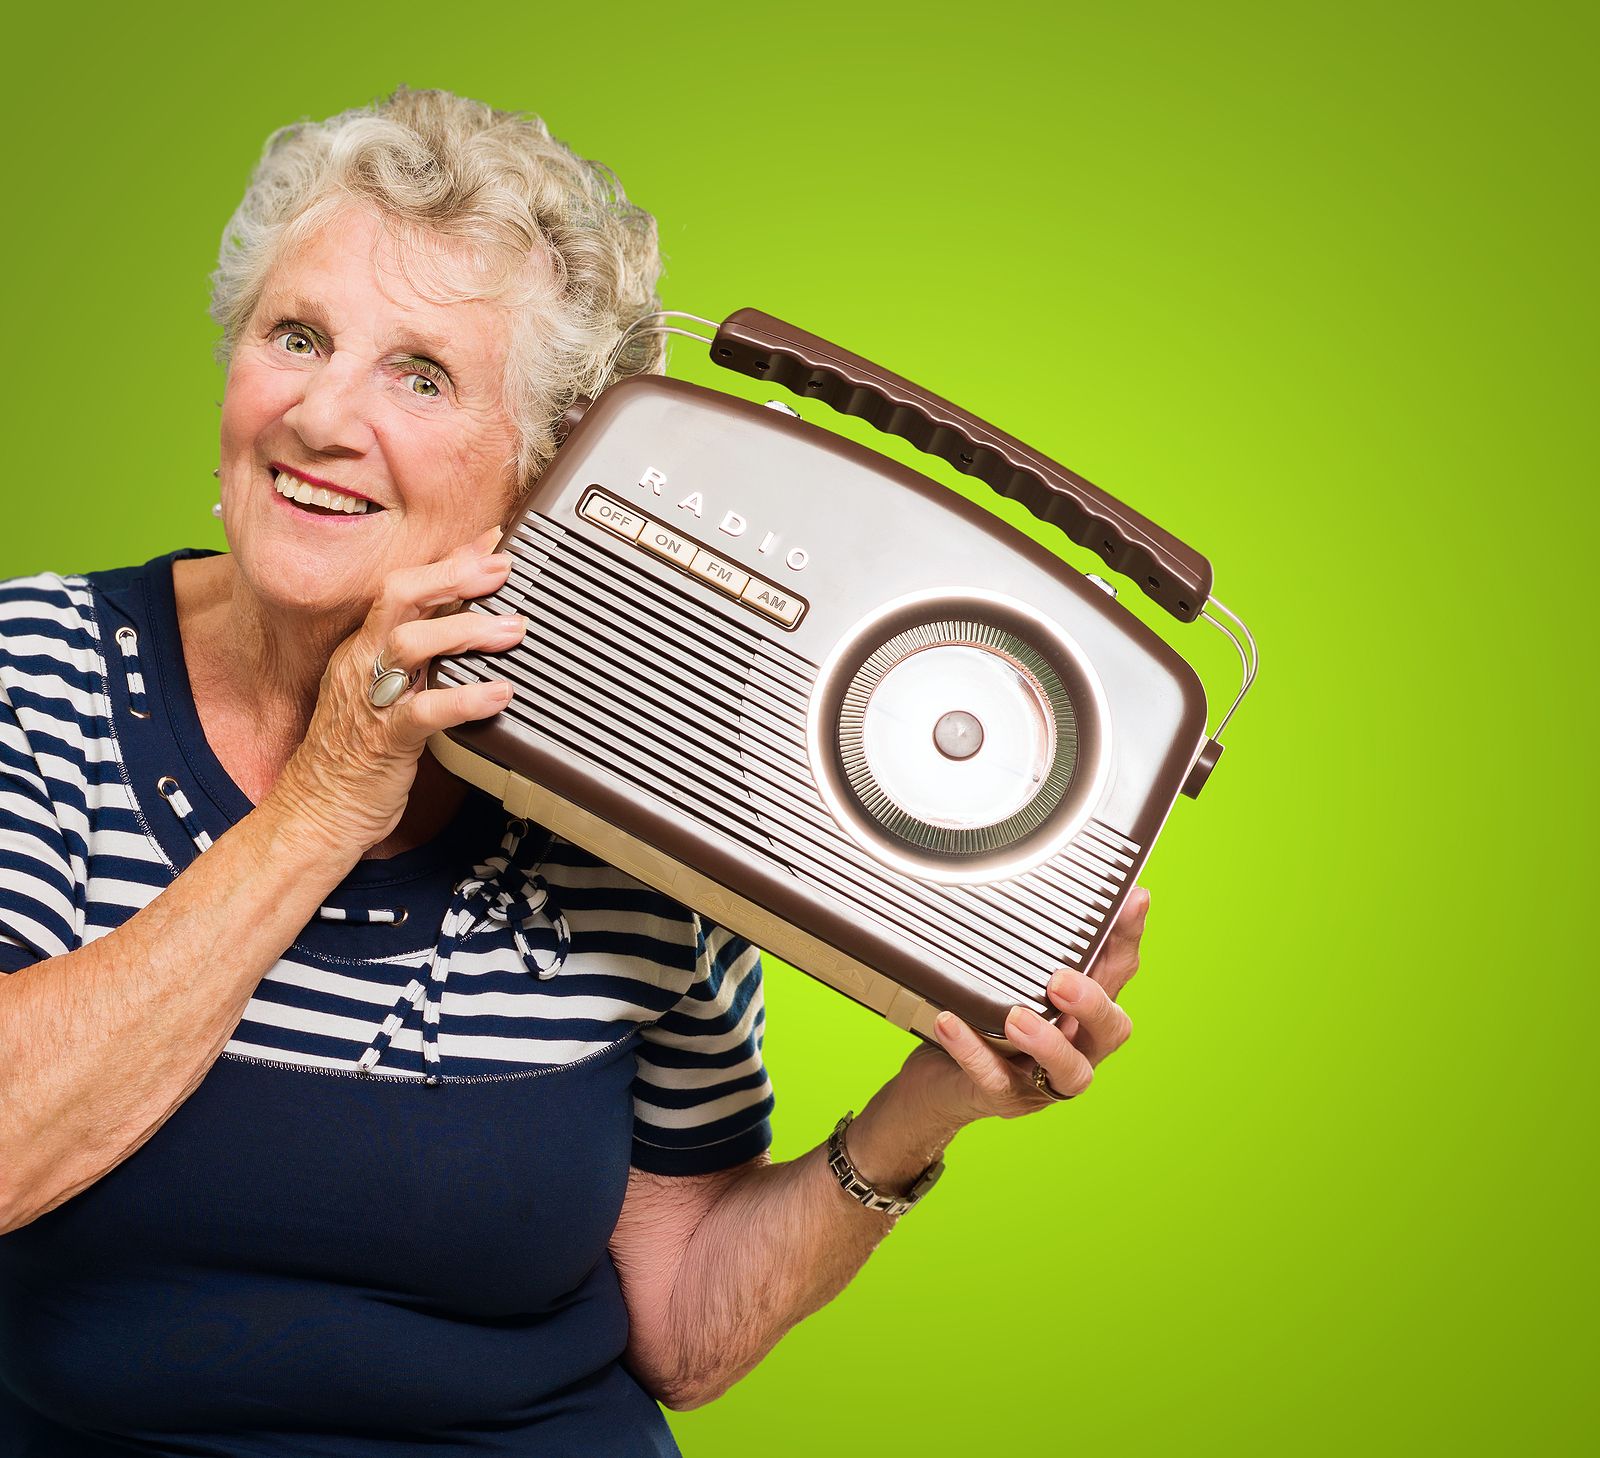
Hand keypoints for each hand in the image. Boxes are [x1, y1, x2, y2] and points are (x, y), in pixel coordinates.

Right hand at [269, 527, 525, 856]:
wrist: (318, 811)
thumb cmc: (358, 751)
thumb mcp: (385, 690)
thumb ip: (421, 657)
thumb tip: (466, 624)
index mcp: (361, 647)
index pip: (401, 587)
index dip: (447, 561)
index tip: (491, 541)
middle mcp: (362, 663)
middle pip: (397, 598)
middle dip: (451, 575)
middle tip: (501, 568)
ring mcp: (370, 700)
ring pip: (409, 645)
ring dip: (466, 631)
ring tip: (512, 630)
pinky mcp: (384, 741)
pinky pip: (425, 712)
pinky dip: (466, 699)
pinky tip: (499, 693)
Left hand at [901, 885, 1148, 1124]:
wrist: (940, 1084)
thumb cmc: (985, 1024)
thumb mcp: (1012, 982)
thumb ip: (1031, 948)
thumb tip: (1041, 881)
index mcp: (1084, 1013)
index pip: (1119, 973)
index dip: (1128, 938)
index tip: (1131, 898)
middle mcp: (1076, 1047)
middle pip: (1112, 1030)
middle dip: (1092, 1003)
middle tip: (1061, 980)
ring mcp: (1042, 1080)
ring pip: (1069, 1071)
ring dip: (1047, 1042)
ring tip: (1015, 1017)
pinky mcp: (1002, 1098)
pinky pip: (993, 1080)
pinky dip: (971, 1050)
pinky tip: (949, 1022)